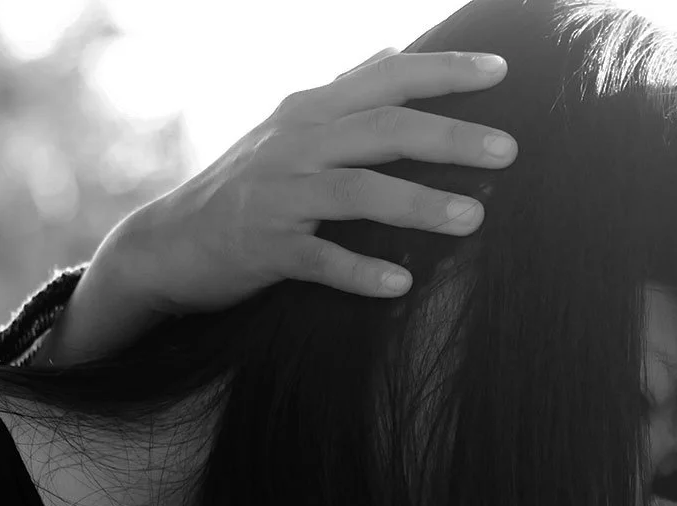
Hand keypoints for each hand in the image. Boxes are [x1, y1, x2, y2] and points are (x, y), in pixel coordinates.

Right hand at [100, 47, 517, 314]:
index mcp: (312, 111)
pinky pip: (319, 259)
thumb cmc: (247, 184)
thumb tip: (392, 49)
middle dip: (449, 136)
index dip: (445, 71)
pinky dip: (360, 271)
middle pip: (384, 130)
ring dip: (418, 204)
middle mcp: (297, 143)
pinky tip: (402, 284)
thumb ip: (346, 90)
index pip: (388, 78)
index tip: (503, 68)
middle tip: (509, 150)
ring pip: (358, 191)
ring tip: (473, 219)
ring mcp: (279, 195)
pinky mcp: (264, 248)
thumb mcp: (292, 126)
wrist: (167, 244)